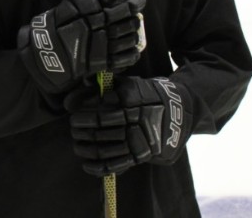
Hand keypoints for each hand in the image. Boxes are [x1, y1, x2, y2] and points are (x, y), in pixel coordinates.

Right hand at [18, 0, 145, 92]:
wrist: (44, 54)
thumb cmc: (55, 28)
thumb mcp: (68, 6)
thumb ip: (88, 0)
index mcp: (86, 8)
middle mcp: (95, 24)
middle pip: (126, 15)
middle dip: (133, 12)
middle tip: (134, 11)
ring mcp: (100, 44)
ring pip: (130, 35)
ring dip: (133, 32)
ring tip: (130, 30)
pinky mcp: (102, 61)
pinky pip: (126, 57)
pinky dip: (132, 53)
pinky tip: (130, 48)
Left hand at [65, 76, 192, 175]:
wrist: (180, 108)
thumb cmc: (146, 94)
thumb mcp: (128, 83)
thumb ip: (101, 88)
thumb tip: (72, 96)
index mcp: (132, 101)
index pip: (101, 110)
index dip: (84, 112)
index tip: (72, 111)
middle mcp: (136, 121)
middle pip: (100, 129)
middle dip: (81, 128)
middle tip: (72, 126)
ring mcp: (140, 140)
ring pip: (105, 148)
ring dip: (86, 148)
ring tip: (76, 144)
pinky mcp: (142, 155)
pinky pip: (117, 164)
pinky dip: (99, 167)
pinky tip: (86, 165)